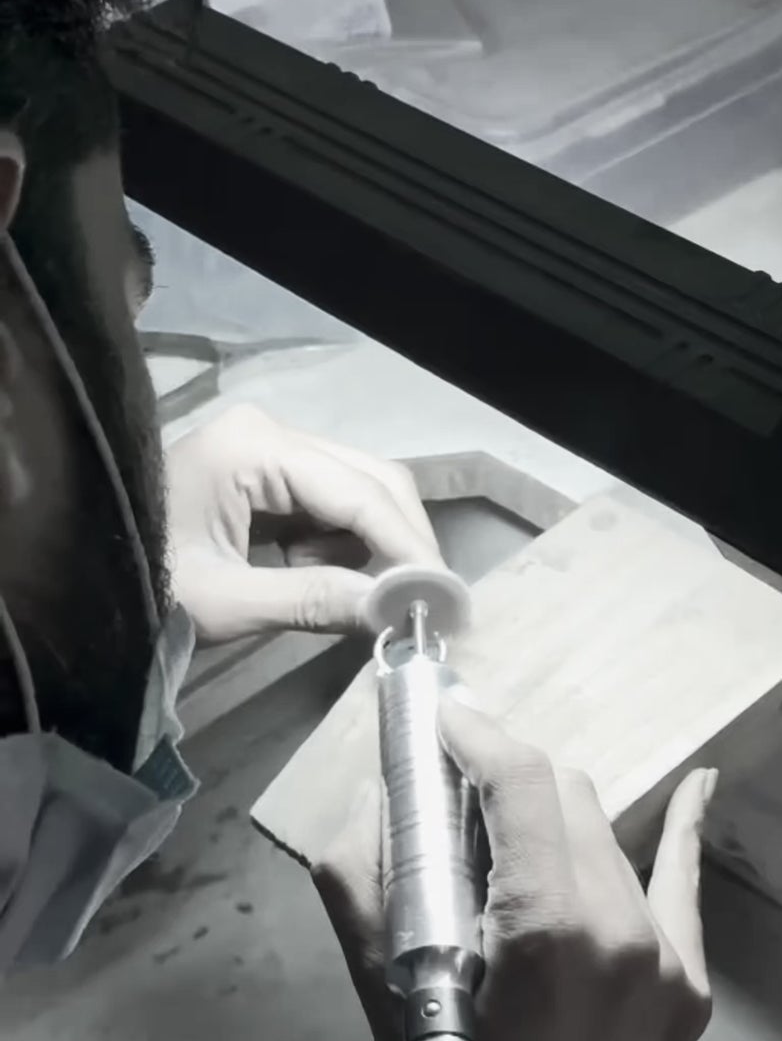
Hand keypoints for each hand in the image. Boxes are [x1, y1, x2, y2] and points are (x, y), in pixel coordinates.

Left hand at [167, 403, 440, 644]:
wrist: (81, 574)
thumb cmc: (143, 586)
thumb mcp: (227, 602)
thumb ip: (314, 600)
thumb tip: (392, 610)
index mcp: (255, 447)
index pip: (360, 492)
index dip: (408, 546)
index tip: (442, 597)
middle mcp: (270, 430)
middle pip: (372, 478)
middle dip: (403, 541)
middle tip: (427, 603)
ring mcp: (268, 446)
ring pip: (359, 487)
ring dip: (377, 543)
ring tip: (372, 597)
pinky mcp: (265, 470)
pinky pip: (331, 501)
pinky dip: (347, 541)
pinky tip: (333, 576)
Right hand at [315, 701, 715, 1040]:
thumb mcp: (382, 987)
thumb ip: (366, 875)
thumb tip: (381, 790)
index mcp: (545, 926)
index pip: (521, 782)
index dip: (478, 733)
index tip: (444, 715)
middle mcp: (621, 928)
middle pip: (567, 797)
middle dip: (509, 777)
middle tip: (459, 792)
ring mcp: (668, 957)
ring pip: (608, 837)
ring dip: (554, 821)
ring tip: (510, 842)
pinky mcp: (693, 983)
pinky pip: (682, 882)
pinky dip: (678, 829)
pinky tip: (696, 784)